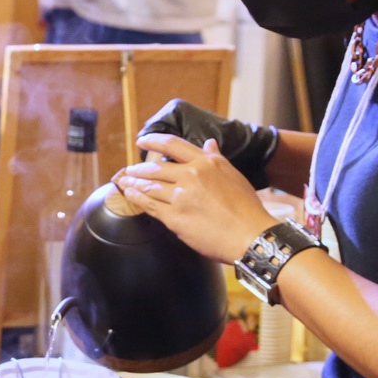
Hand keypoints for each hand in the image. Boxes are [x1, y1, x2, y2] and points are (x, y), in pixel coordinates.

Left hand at [110, 134, 279, 265]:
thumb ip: (216, 159)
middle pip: (156, 167)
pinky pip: (149, 205)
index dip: (153, 140)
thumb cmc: (247, 209)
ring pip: (149, 185)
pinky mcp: (175, 217)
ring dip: (134, 182)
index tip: (141, 141)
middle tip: (129, 169)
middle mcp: (192, 175)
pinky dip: (135, 198)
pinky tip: (129, 194)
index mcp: (207, 163)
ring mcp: (181, 196)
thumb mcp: (234, 176)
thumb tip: (209, 143)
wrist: (252, 236)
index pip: (173, 144)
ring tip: (125, 181)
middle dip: (139, 168)